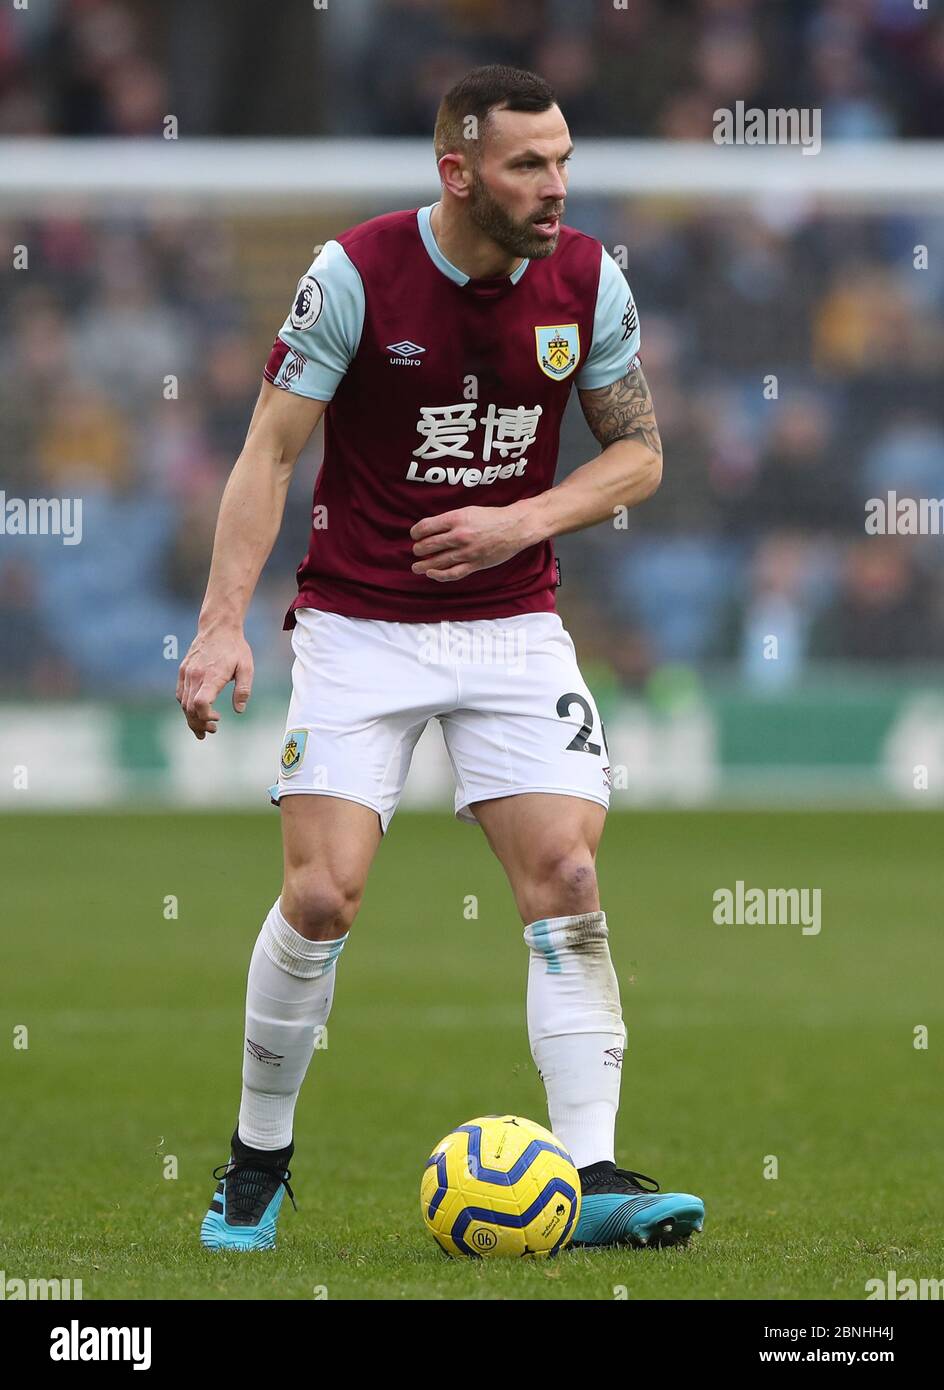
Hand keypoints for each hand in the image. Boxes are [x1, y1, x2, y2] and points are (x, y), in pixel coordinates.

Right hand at [176, 623, 253, 739]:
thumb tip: (239, 710)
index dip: (205, 717)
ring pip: (183, 703)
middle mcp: (195, 676)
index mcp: (211, 676)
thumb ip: (243, 690)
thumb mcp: (247, 668)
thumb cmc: (235, 648)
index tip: (218, 719)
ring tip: (204, 727)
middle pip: (189, 708)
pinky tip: (195, 711)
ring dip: (191, 718)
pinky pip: (180, 694)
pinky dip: (186, 706)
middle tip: (212, 730)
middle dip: (199, 723)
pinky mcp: (183, 670)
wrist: (218, 627)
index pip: (200, 703)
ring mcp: (186, 673)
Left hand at [410, 501, 539, 581]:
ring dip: (423, 565)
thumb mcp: (468, 511)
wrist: (515, 527)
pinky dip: (439, 575)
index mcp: (456, 518)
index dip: (416, 532)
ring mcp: (467, 552)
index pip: (426, 527)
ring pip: (438, 561)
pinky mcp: (475, 564)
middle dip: (419, 549)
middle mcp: (459, 535)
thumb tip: (431, 529)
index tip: (414, 535)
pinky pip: (453, 573)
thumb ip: (450, 520)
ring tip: (416, 567)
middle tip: (417, 551)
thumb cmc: (492, 517)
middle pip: (429, 545)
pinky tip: (431, 574)